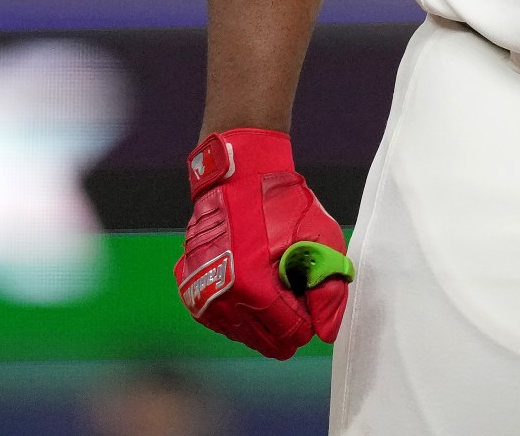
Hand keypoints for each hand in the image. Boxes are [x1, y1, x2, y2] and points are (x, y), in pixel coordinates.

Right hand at [173, 128, 352, 359]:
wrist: (236, 177)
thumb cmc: (281, 205)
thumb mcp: (320, 239)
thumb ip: (328, 291)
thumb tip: (325, 333)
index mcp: (254, 289)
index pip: (291, 334)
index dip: (309, 320)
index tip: (309, 296)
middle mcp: (222, 300)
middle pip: (266, 342)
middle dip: (287, 325)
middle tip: (294, 292)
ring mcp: (202, 297)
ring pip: (244, 335)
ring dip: (263, 320)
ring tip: (272, 284)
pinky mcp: (191, 290)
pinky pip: (223, 322)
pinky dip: (241, 313)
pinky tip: (252, 288)